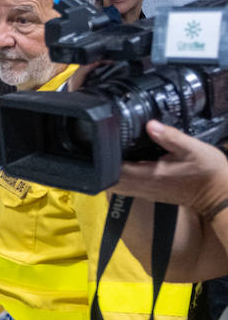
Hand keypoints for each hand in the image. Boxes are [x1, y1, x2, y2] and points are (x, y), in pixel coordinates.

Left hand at [113, 120, 227, 217]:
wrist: (220, 195)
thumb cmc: (208, 172)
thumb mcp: (193, 149)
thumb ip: (170, 137)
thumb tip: (150, 124)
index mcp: (150, 175)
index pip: (115, 169)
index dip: (105, 157)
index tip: (103, 144)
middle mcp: (143, 186)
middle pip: (110, 179)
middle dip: (104, 165)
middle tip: (106, 147)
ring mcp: (145, 192)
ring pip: (117, 184)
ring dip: (112, 171)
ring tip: (114, 154)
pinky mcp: (150, 194)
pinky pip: (127, 187)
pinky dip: (122, 177)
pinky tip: (128, 164)